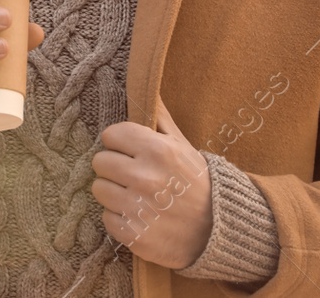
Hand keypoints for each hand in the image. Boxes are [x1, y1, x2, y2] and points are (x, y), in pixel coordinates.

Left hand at [91, 100, 212, 268]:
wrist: (221, 231)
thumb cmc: (198, 183)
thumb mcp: (184, 146)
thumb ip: (160, 117)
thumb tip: (146, 84)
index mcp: (157, 150)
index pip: (110, 135)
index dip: (119, 143)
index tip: (131, 152)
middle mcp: (145, 177)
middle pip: (99, 162)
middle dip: (114, 168)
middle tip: (133, 176)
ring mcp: (138, 207)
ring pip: (99, 189)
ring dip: (114, 193)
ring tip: (136, 197)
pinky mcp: (133, 234)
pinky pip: (106, 218)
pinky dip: (119, 219)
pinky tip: (139, 216)